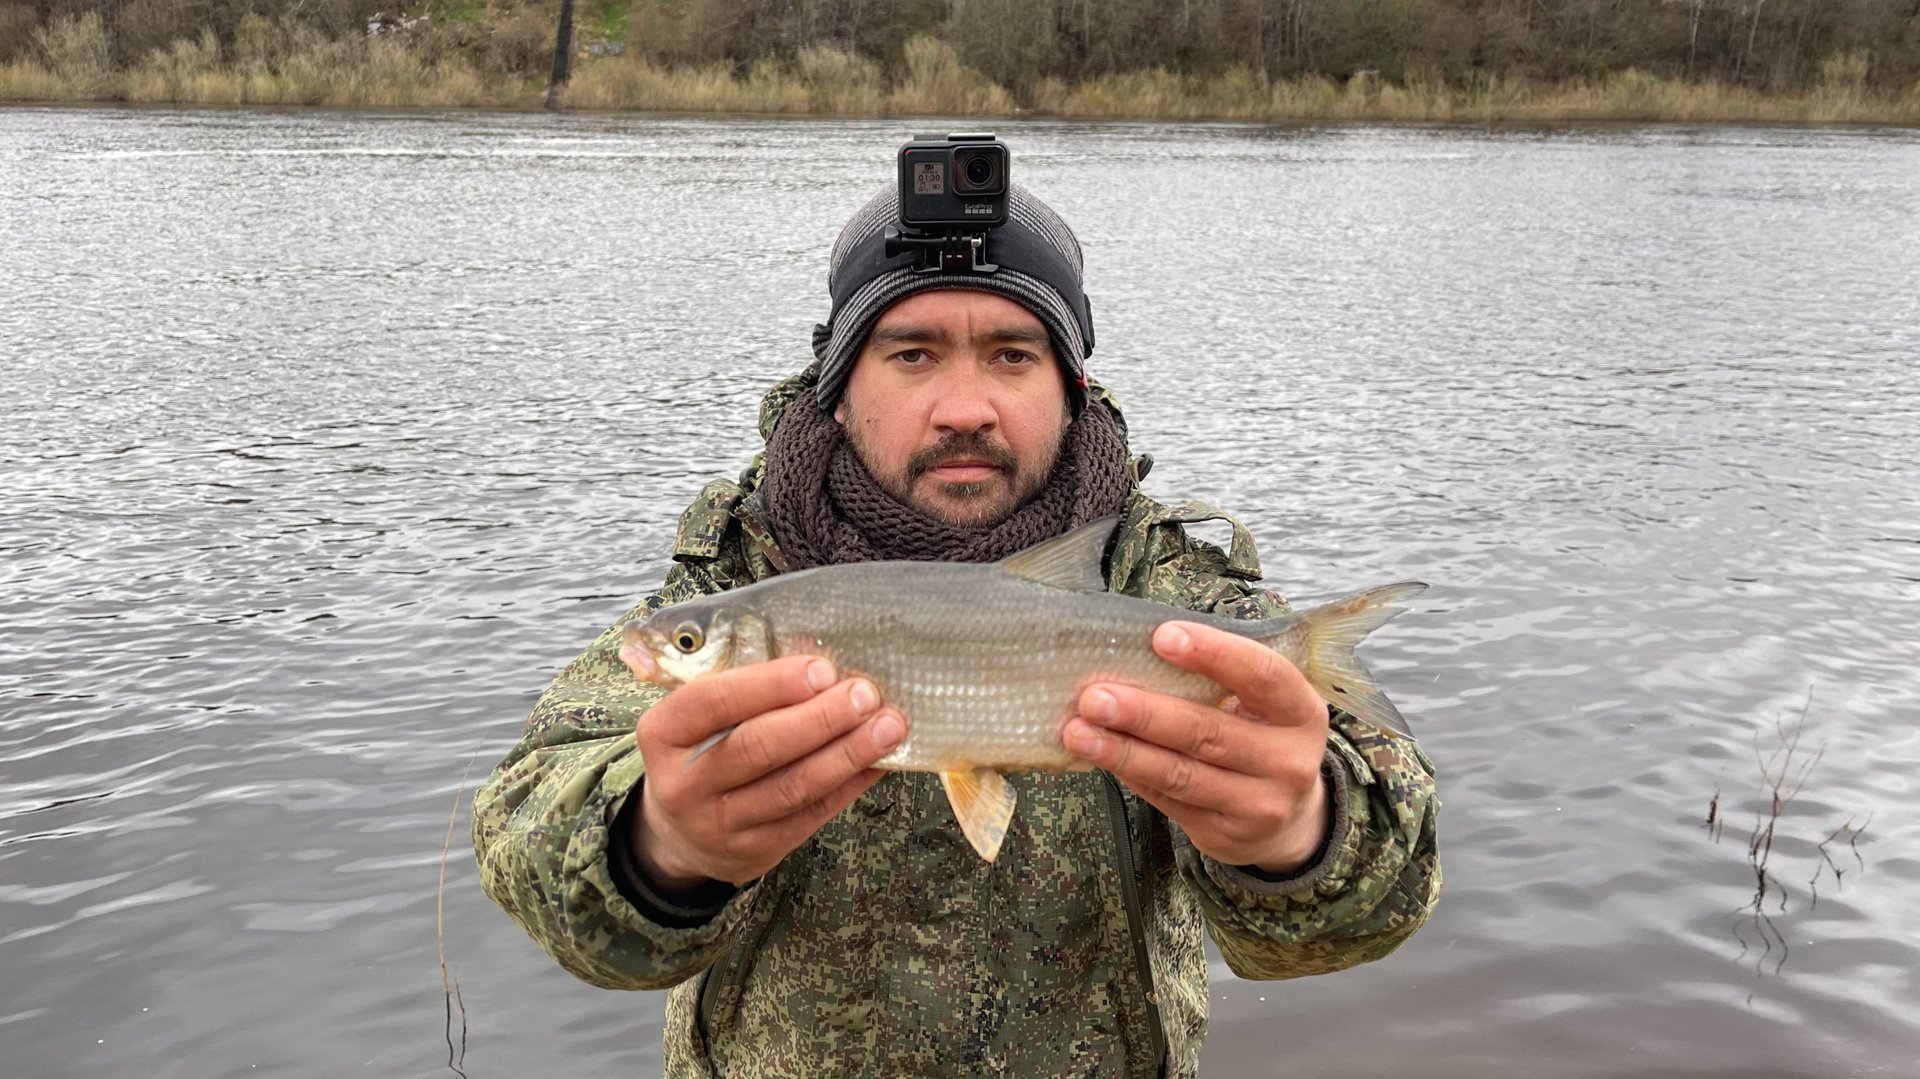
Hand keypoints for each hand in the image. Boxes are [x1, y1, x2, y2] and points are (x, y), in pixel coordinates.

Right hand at [618, 645, 905, 887]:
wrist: (680, 834)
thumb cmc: (703, 751)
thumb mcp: (697, 719)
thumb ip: (745, 693)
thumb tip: (827, 668)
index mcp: (662, 733)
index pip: (713, 701)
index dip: (770, 685)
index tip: (822, 669)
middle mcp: (683, 784)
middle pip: (758, 747)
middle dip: (820, 718)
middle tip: (867, 694)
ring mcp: (717, 824)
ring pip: (791, 787)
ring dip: (846, 754)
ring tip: (888, 727)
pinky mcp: (754, 851)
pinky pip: (810, 815)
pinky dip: (849, 785)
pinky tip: (879, 761)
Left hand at [1061, 621, 1330, 873]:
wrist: (1288, 817)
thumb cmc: (1259, 735)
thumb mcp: (1261, 705)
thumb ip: (1216, 680)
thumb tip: (1133, 653)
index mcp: (1301, 712)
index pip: (1263, 675)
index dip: (1214, 654)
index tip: (1162, 637)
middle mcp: (1288, 761)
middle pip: (1208, 732)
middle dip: (1145, 713)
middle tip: (1095, 697)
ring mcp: (1259, 805)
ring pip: (1180, 774)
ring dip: (1123, 752)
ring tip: (1079, 731)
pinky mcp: (1225, 835)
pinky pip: (1168, 801)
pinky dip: (1130, 775)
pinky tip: (1099, 756)